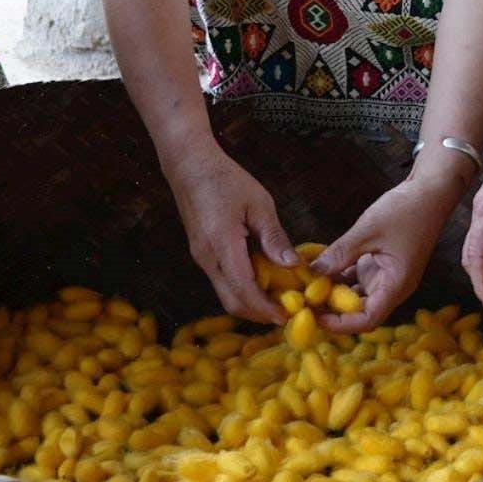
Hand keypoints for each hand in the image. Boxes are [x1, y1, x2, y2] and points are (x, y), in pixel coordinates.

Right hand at [166, 145, 294, 323]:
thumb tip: (293, 266)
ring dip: (250, 302)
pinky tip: (262, 280)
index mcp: (222, 245)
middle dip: (258, 314)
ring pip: (225, 294)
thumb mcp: (259, 204)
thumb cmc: (226, 179)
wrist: (189, 165)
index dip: (265, 308)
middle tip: (286, 313)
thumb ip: (274, 237)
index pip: (244, 291)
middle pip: (232, 302)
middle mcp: (207, 258)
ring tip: (278, 298)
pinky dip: (242, 289)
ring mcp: (201, 258)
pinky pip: (222, 281)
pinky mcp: (202, 254)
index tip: (286, 316)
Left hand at [314, 171, 462, 332]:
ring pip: (355, 296)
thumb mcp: (369, 230)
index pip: (368, 319)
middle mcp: (391, 287)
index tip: (316, 316)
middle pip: (360, 312)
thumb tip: (313, 272)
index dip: (341, 324)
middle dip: (332, 310)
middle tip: (304, 301)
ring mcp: (385, 276)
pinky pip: (356, 279)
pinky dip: (339, 277)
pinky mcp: (379, 265)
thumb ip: (341, 253)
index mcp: (396, 285)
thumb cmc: (406, 210)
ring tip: (307, 286)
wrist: (429, 192)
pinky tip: (319, 269)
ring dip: (333, 293)